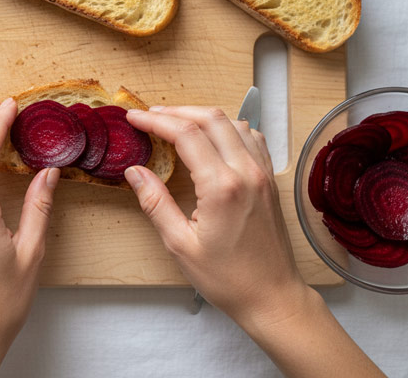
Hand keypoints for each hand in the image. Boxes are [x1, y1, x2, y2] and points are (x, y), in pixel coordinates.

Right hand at [124, 106, 307, 328]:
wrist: (272, 296)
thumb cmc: (229, 278)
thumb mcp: (180, 245)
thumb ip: (155, 203)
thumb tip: (135, 173)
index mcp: (222, 187)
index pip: (185, 134)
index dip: (156, 121)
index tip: (135, 118)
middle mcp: (246, 173)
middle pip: (211, 118)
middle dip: (177, 111)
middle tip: (151, 116)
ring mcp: (262, 174)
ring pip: (234, 122)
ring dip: (203, 116)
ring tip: (177, 123)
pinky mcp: (269, 180)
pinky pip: (252, 138)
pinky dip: (229, 128)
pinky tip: (214, 137)